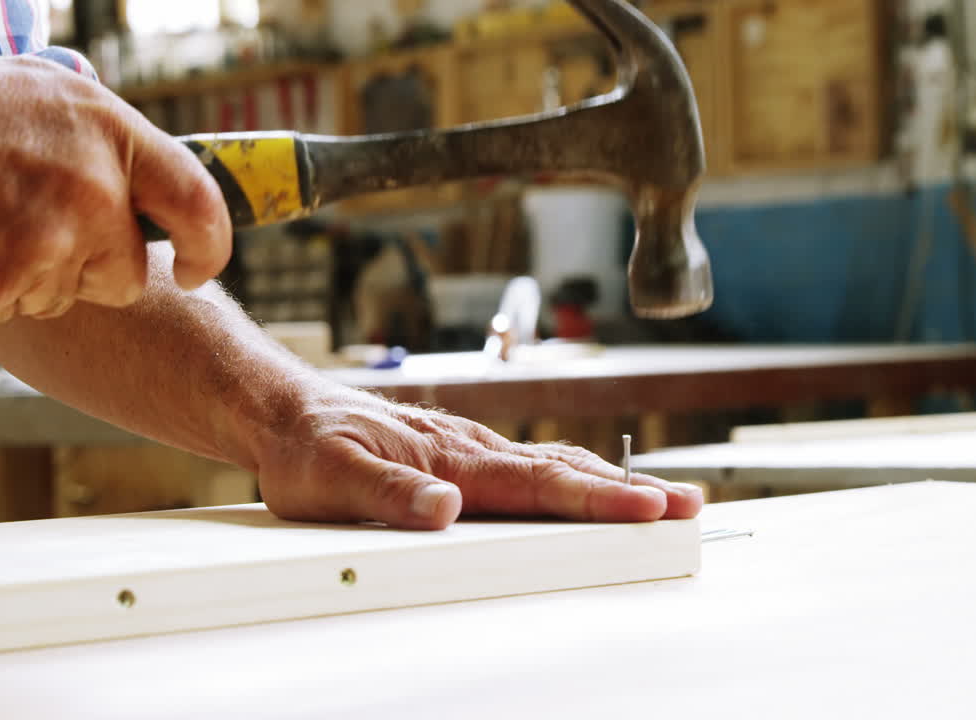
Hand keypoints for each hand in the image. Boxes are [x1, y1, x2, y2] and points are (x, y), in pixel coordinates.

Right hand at [0, 32, 230, 324]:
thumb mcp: (54, 98)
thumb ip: (112, 149)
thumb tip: (161, 200)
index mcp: (113, 138)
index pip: (198, 207)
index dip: (207, 248)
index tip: (191, 269)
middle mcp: (92, 193)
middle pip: (125, 276)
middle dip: (90, 267)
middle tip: (30, 223)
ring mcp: (46, 244)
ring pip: (64, 298)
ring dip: (30, 275)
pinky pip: (12, 312)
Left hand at [255, 389, 703, 530]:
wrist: (286, 410)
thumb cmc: (308, 446)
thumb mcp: (332, 477)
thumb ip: (388, 493)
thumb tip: (445, 508)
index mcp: (453, 458)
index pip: (539, 483)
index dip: (597, 499)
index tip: (647, 510)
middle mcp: (471, 449)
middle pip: (565, 471)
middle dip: (630, 491)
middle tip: (688, 506)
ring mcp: (471, 449)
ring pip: (554, 465)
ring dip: (611, 482)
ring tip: (661, 498)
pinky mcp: (462, 455)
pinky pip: (532, 465)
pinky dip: (576, 476)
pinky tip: (590, 485)